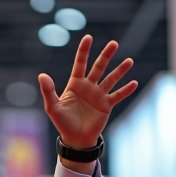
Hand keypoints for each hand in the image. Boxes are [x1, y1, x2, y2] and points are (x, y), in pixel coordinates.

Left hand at [38, 35, 136, 162]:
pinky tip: (134, 83)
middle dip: (106, 56)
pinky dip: (126, 90)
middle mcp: (89, 87)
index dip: (84, 51)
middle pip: (99, 67)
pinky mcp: (106, 105)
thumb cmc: (62, 123)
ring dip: (120, 71)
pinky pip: (117, 95)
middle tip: (114, 43)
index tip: (88, 37)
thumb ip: (48, 91)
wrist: (75, 139)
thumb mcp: (52, 107)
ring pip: (111, 79)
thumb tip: (42, 75)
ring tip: (129, 61)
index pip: (80, 64)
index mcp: (75, 84)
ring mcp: (99, 95)